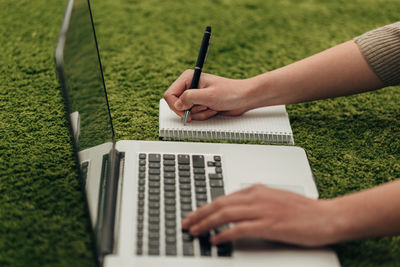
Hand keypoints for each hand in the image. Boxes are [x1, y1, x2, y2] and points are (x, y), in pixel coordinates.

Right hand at [163, 70, 253, 121]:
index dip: (176, 105)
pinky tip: (212, 110)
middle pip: (176, 104)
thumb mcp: (209, 95)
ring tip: (210, 107)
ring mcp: (194, 96)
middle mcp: (190, 86)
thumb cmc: (230, 92)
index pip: (170, 94)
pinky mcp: (200, 104)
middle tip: (202, 108)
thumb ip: (190, 98)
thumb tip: (178, 104)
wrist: (243, 98)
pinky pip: (194, 115)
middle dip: (190, 110)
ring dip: (199, 114)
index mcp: (189, 77)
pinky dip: (203, 116)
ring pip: (186, 112)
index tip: (185, 111)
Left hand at [181, 184, 337, 246]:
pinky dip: (224, 233)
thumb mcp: (274, 200)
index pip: (223, 198)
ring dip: (207, 223)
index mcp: (257, 190)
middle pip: (220, 204)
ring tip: (195, 231)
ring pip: (226, 214)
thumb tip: (235, 209)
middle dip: (199, 214)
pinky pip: (240, 228)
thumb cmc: (303, 210)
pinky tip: (216, 239)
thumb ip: (254, 202)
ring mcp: (263, 210)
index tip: (194, 214)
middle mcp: (257, 197)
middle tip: (186, 223)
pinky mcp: (270, 225)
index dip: (205, 207)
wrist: (326, 216)